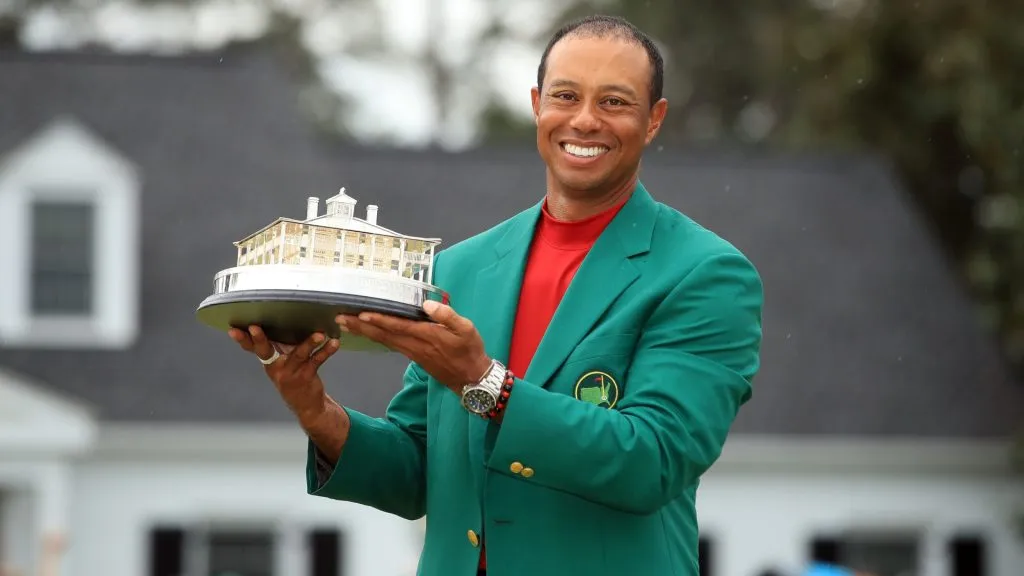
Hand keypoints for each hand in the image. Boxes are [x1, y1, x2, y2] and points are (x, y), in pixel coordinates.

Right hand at [228, 326, 340, 423]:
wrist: (306, 404)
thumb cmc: (293, 374)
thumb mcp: (281, 361)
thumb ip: (277, 344)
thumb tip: (276, 315)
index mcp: (268, 360)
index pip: (251, 348)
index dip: (242, 339)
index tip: (232, 330)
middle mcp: (276, 366)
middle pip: (265, 350)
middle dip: (259, 339)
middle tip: (254, 328)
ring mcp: (291, 372)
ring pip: (298, 354)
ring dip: (309, 343)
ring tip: (319, 334)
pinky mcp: (307, 375)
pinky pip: (317, 361)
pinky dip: (326, 351)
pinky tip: (334, 343)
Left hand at [337, 300, 491, 393]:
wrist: (472, 378)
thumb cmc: (470, 351)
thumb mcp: (467, 329)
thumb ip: (447, 315)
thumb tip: (427, 305)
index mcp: (427, 336)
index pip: (398, 326)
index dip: (379, 320)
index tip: (360, 314)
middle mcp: (415, 345)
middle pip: (383, 335)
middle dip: (361, 326)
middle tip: (339, 318)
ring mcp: (412, 352)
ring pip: (384, 341)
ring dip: (364, 332)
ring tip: (346, 324)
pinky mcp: (413, 356)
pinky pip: (390, 345)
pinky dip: (375, 338)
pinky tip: (367, 333)